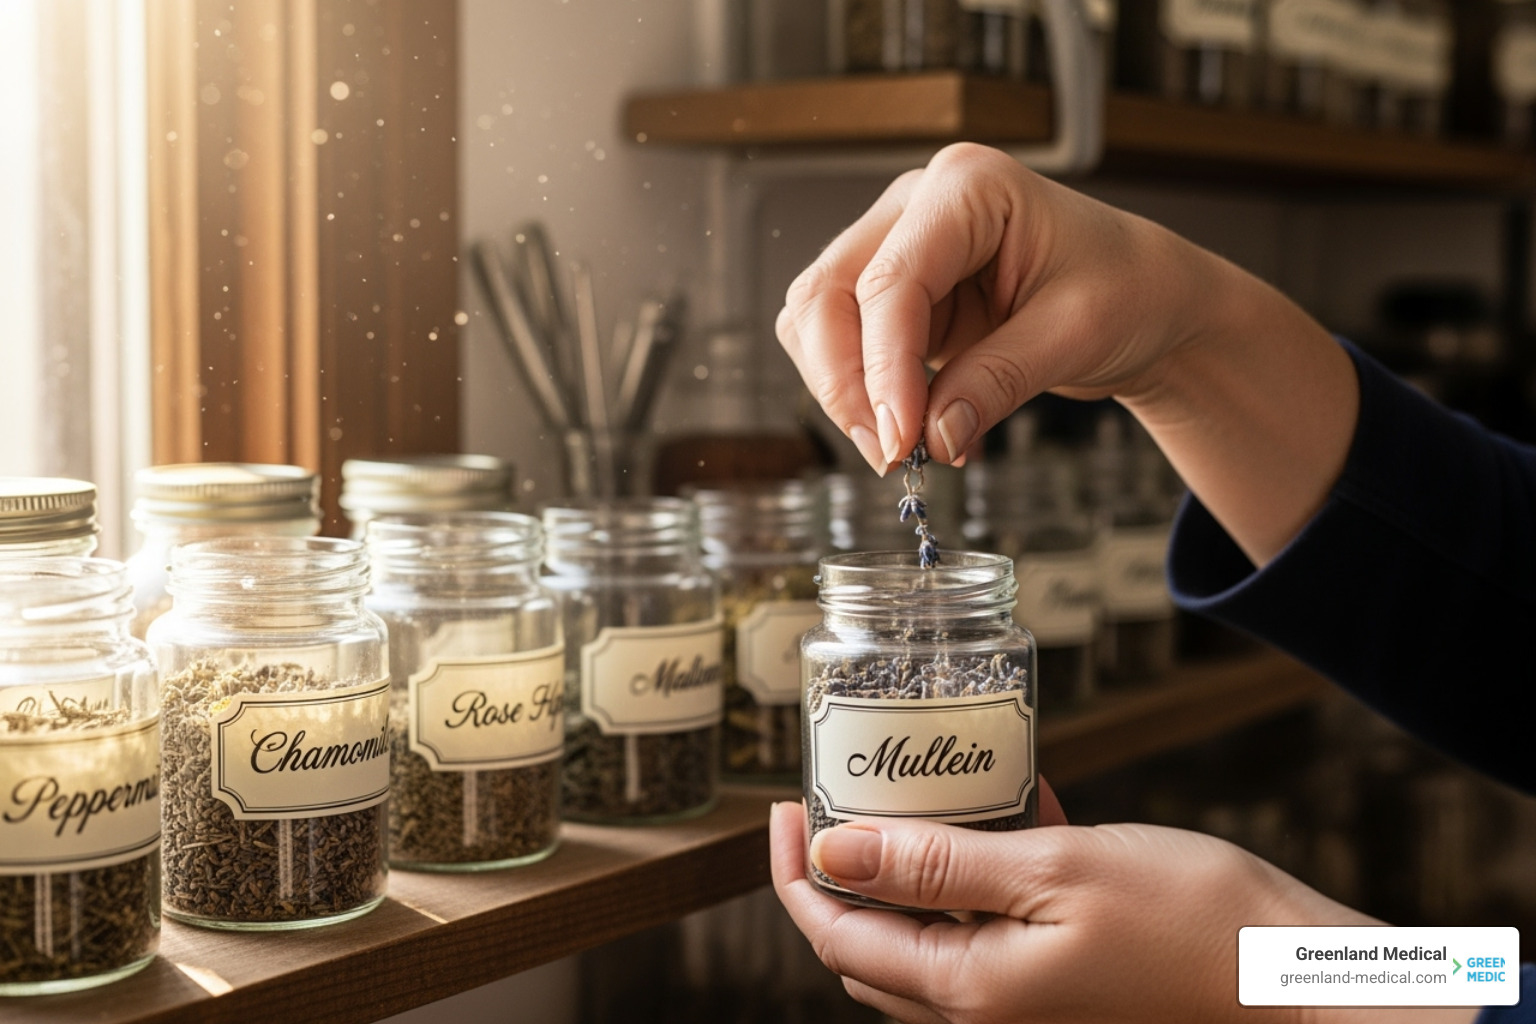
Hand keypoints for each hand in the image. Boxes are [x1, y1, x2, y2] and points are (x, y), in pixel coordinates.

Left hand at [769, 799, 1477, 1023]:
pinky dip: (982, 876)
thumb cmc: (1193, 924)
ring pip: (929, 936)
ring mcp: (1027, 1002)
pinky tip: (1013, 808)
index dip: (795, 871)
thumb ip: (935, 867)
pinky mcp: (1065, 983)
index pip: (835, 934)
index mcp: (968, 990)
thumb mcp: (1053, 871)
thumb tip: (829, 854)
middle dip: (841, 872)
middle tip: (841, 795)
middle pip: (871, 943)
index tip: (785, 805)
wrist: (1301, 983)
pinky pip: (992, 929)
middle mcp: (986, 1010)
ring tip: (923, 790)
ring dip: (913, 869)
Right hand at [775, 142, 1214, 469]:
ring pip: (817, 319)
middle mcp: (917, 206)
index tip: (900, 438)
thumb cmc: (1127, 289)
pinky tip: (912, 425)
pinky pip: (842, 344)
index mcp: (968, 187)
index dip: (883, 368)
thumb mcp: (1076, 335)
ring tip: (902, 446)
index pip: (891, 281)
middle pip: (828, 293)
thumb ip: (998, 380)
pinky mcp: (893, 294)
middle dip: (846, 382)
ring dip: (843, 390)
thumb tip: (933, 435)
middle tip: (890, 453)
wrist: (1146, 299)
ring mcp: (897, 246)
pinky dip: (861, 392)